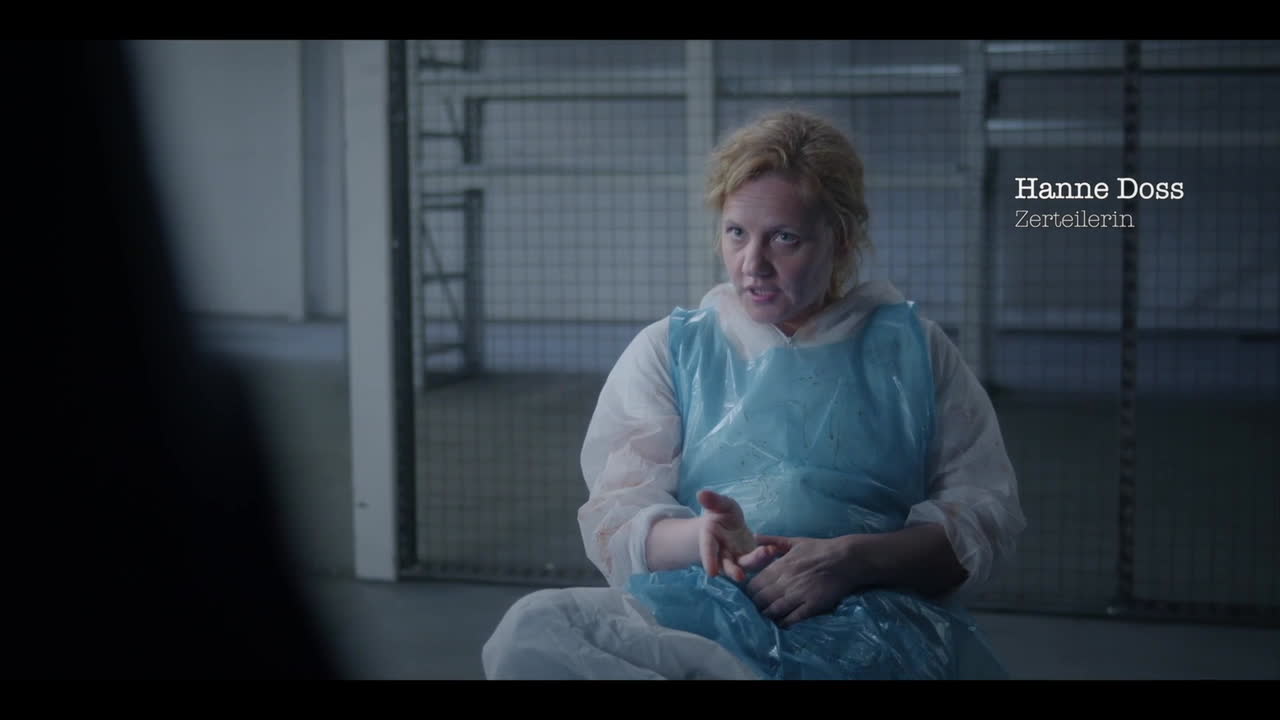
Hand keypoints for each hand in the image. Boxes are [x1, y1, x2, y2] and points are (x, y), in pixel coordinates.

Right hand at [696, 489, 767, 582]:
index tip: (711, 573)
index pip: (708, 550)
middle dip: (733, 570)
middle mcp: (722, 553)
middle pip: (726, 564)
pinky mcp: (751, 559)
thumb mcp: (719, 505)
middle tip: (740, 576)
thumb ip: (712, 501)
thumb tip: (701, 493)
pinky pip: (759, 560)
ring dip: (756, 560)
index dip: (709, 560)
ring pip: (745, 564)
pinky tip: (776, 548)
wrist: (728, 526)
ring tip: (769, 551)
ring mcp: (737, 559)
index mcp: (710, 539)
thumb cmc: (721, 514)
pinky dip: (767, 555)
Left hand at [744, 535, 865, 627]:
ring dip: (768, 615)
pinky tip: (782, 623)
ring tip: (768, 616)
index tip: (749, 595)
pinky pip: (792, 619)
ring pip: (774, 610)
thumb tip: (753, 537)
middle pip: (761, 599)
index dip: (749, 593)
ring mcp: (798, 595)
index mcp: (780, 566)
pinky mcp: (811, 606)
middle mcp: (786, 581)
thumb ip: (772, 541)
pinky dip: (784, 622)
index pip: (754, 584)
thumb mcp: (794, 541)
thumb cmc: (819, 549)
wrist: (846, 559)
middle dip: (756, 605)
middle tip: (757, 608)